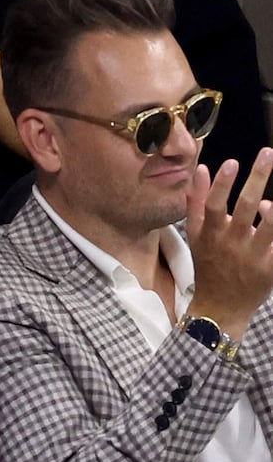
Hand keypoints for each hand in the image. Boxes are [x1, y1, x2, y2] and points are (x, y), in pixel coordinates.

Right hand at [186, 148, 272, 339]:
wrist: (220, 307)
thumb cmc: (208, 264)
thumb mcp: (195, 234)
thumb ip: (196, 201)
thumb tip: (201, 169)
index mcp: (211, 234)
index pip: (214, 205)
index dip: (222, 184)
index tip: (232, 162)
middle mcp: (232, 244)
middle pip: (246, 208)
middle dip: (258, 178)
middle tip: (268, 153)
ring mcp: (254, 258)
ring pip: (270, 229)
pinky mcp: (271, 271)